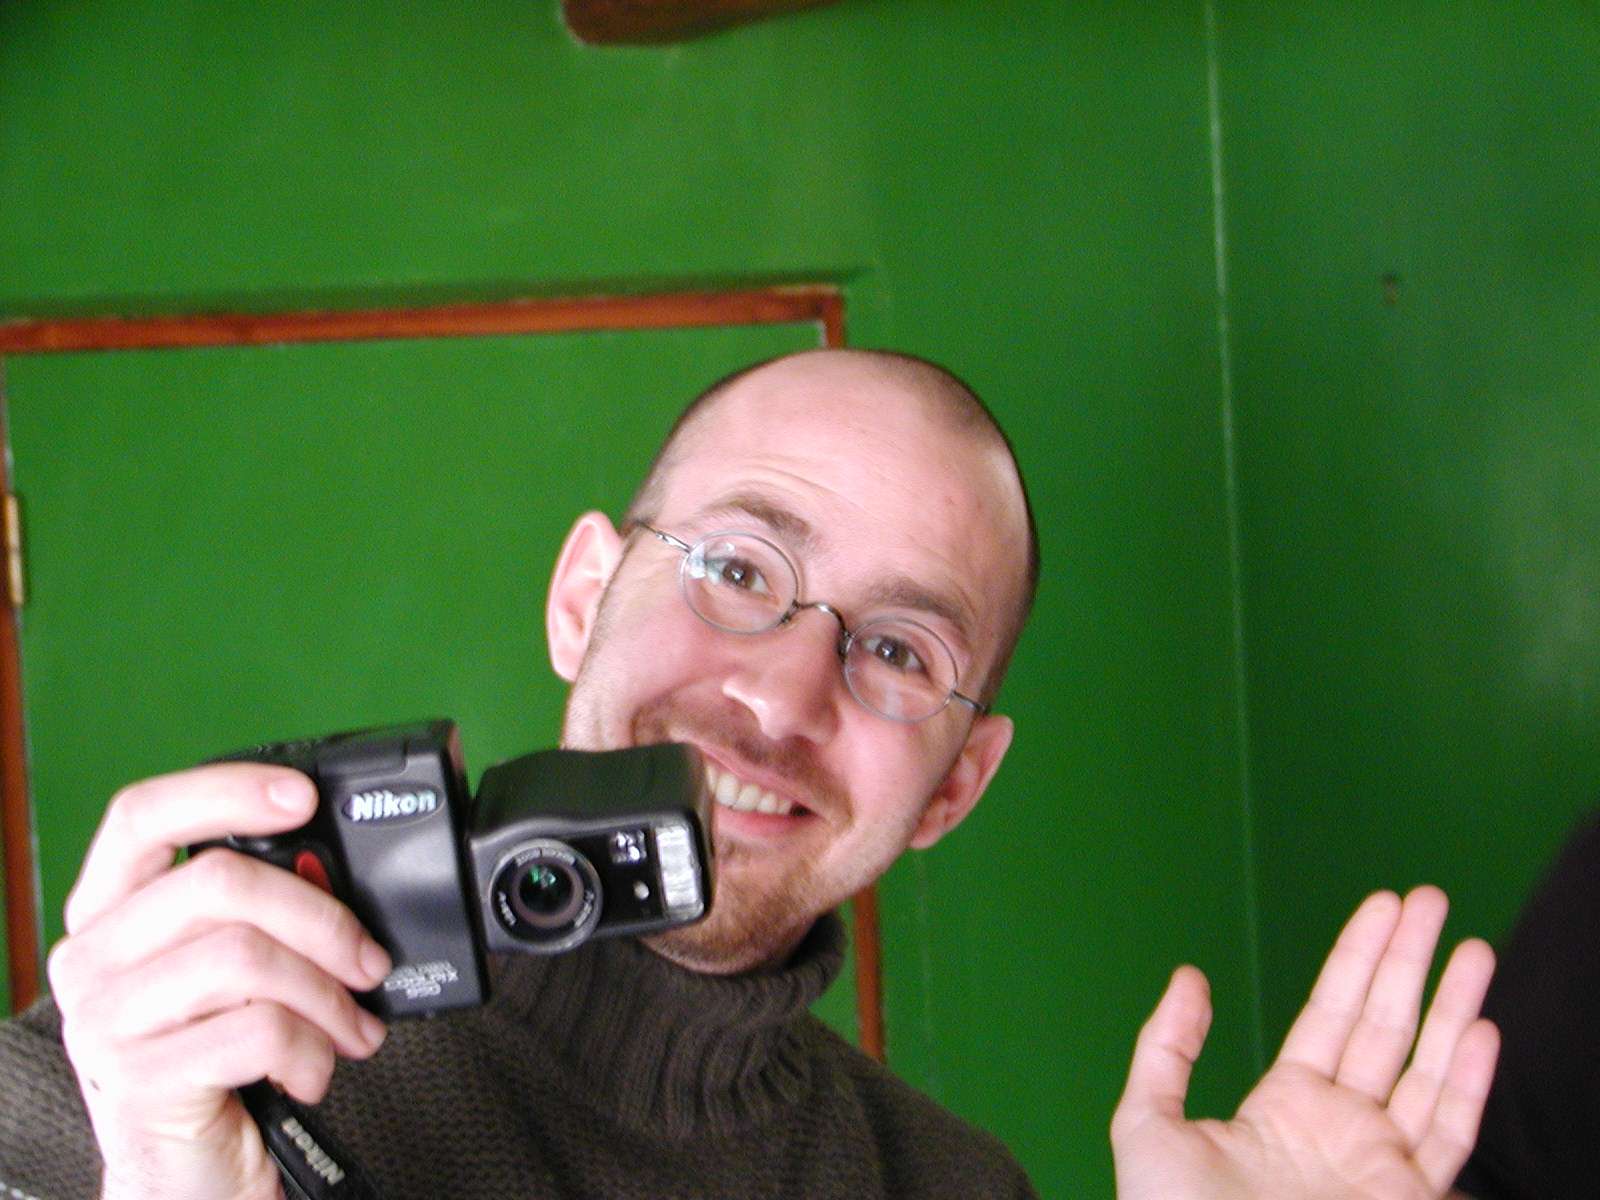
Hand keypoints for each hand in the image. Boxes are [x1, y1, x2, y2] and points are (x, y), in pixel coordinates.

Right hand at [46, 764, 392, 1199]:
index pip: (143, 814)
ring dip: (327, 994)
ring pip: (246, 955)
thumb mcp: (233, 973)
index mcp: (111, 910)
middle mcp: (93, 955)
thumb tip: (332, 865)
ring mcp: (105, 1018)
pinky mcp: (136, 1078)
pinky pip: (256, 1030)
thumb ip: (259, 912)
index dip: (225, 790)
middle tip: (369, 961)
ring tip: (353, 1026)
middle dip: (321, 918)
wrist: (186, 1180)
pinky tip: (315, 1070)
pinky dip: (312, 1049)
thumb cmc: (219, 1060)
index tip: (303, 796)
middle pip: (220, 882)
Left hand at [1111, 886, 1499, 1199]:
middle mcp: (1340, 1129)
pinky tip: (1480, 1029)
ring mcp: (1379, 1165)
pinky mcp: (1407, 1197)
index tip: (1383, 905)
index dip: (1358, 958)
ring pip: (1426, 1070)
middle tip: (1430, 897)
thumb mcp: (1147, 1126)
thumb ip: (1167, 1050)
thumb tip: (1188, 977)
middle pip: (1384, 1027)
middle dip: (1409, 962)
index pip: (1330, 1015)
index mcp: (1284, 1108)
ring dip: (1452, 1007)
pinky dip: (1468, 1082)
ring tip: (1471, 945)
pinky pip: (1446, 1133)